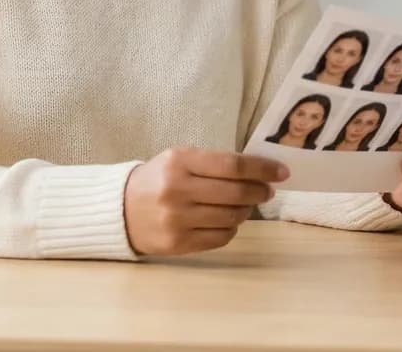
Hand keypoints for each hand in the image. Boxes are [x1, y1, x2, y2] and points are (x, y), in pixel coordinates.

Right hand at [124, 147, 288, 254]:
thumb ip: (214, 163)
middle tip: (268, 191)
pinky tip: (227, 221)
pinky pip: (221, 238)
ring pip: (231, 217)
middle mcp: (178, 190)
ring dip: (246, 211)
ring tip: (245, 205)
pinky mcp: (177, 243)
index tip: (282, 172)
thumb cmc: (158, 179)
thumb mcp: (180, 159)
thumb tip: (259, 171)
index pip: (233, 165)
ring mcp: (177, 219)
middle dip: (260, 191)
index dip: (262, 168)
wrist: (120, 210)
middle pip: (236, 192)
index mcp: (179, 161)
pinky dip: (232, 229)